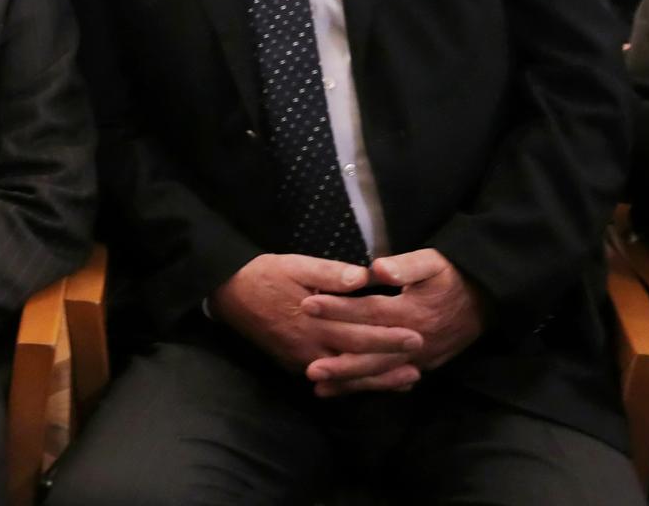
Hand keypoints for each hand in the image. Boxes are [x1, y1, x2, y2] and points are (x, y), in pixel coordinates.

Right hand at [210, 254, 420, 382]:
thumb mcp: (295, 265)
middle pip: (357, 357)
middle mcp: (310, 346)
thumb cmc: (264, 275)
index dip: (389, 336)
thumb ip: (330, 273)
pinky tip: (371, 382)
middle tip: (421, 358)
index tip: (416, 335)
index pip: (359, 331)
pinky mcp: (294, 364)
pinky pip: (330, 378)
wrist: (227, 294)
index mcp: (314, 319)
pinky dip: (353, 383)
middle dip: (391, 359)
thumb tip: (363, 277)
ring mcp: (301, 359)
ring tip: (407, 380)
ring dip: (377, 379)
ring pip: (346, 375)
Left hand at [299, 248, 483, 396]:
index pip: (367, 311)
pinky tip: (342, 390)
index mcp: (411, 312)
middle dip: (339, 362)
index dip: (337, 309)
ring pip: (380, 372)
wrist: (486, 299)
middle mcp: (414, 340)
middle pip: (371, 353)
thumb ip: (406, 265)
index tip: (307, 305)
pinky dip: (366, 385)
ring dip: (349, 380)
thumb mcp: (432, 262)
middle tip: (308, 368)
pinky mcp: (422, 365)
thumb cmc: (451, 276)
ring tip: (318, 385)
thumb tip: (378, 268)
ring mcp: (418, 357)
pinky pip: (390, 378)